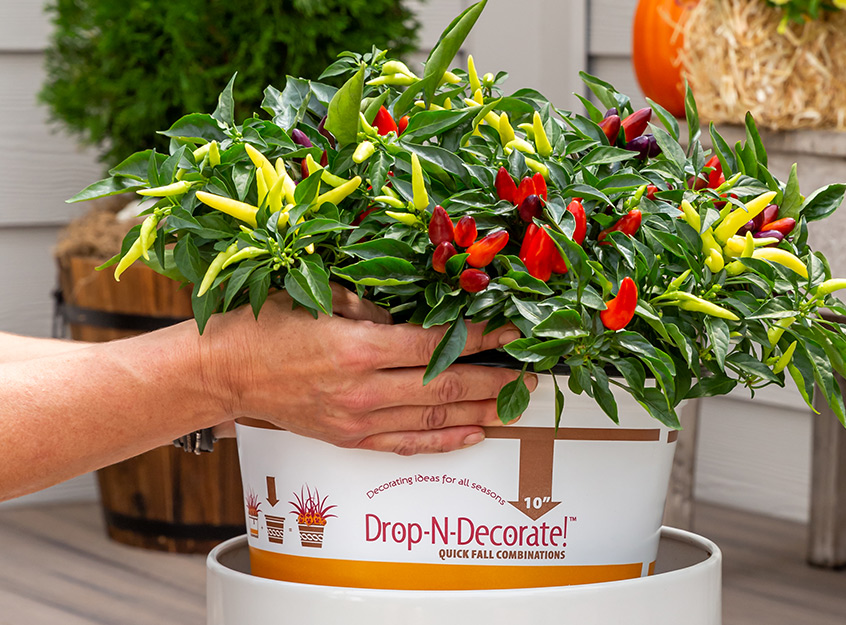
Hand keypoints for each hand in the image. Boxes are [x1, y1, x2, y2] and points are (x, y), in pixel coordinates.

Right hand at [203, 284, 534, 454]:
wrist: (221, 373)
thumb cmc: (263, 328)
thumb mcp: (318, 298)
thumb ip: (371, 303)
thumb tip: (416, 309)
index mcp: (356, 348)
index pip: (435, 347)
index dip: (480, 340)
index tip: (511, 333)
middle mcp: (362, 390)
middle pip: (445, 388)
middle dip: (494, 380)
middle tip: (528, 375)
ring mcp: (356, 420)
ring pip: (433, 419)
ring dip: (480, 411)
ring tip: (514, 403)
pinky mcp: (348, 438)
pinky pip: (407, 444)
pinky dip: (444, 440)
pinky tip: (474, 433)